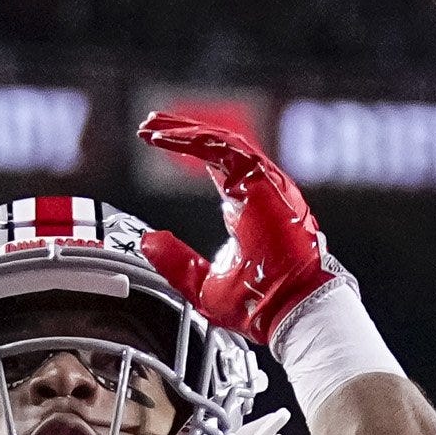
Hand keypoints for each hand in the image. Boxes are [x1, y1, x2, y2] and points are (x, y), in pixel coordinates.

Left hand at [134, 111, 345, 341]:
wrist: (287, 309)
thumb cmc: (258, 304)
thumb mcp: (202, 282)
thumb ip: (176, 260)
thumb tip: (149, 241)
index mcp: (246, 209)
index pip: (215, 166)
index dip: (187, 150)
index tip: (156, 142)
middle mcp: (257, 190)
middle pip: (217, 146)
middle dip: (181, 132)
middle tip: (148, 125)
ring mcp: (263, 183)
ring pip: (221, 142)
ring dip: (185, 131)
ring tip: (153, 126)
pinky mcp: (263, 180)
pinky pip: (226, 149)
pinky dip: (195, 141)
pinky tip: (168, 138)